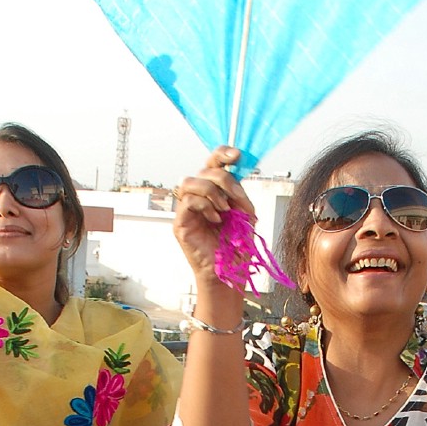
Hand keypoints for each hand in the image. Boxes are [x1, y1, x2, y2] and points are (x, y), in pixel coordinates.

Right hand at [173, 146, 256, 285]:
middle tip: (236, 198)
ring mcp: (188, 209)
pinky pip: (188, 201)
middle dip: (224, 179)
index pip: (212, 164)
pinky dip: (205, 206)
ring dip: (212, 192)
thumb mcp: (245, 215)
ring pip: (190, 182)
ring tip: (224, 210)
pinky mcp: (181, 222)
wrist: (231, 272)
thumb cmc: (236, 246)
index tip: (236, 155)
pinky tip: (216, 219)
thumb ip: (239, 194)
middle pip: (204, 170)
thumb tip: (235, 177)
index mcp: (215, 192)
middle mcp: (199, 197)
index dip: (222, 153)